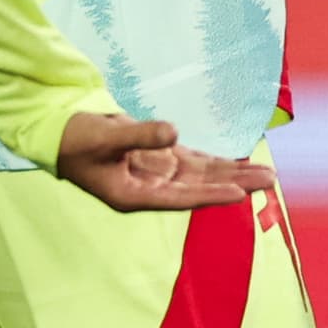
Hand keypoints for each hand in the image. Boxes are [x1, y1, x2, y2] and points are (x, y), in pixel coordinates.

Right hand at [58, 113, 278, 215]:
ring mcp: (155, 172)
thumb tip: (174, 132)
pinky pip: (193, 162)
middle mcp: (150, 188)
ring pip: (202, 175)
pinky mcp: (157, 157)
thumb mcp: (105, 136)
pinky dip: (215, 163)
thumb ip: (140, 135)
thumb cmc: (74, 138)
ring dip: (232, 173)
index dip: (210, 195)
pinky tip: (239, 164)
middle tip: (270, 180)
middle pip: (201, 187)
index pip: (181, 197)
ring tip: (266, 174)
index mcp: (134, 195)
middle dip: (235, 183)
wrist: (57, 131)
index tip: (240, 193)